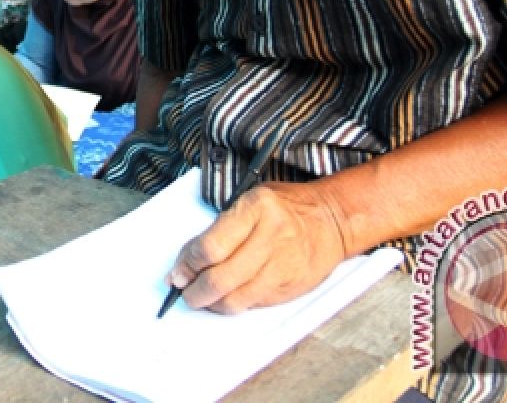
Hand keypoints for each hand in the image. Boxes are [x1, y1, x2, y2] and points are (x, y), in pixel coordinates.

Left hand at [166, 182, 349, 313]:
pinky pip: (251, 304)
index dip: (187, 264)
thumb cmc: (284, 208)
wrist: (330, 221)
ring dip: (211, 303)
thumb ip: (218, 229)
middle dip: (194, 291)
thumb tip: (186, 262)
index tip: (177, 272)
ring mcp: (281, 266)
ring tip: (202, 297)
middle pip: (220, 279)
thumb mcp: (248, 201)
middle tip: (184, 290)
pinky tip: (226, 297)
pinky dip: (232, 304)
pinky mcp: (289, 287)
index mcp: (255, 209)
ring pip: (235, 299)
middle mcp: (270, 238)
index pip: (211, 246)